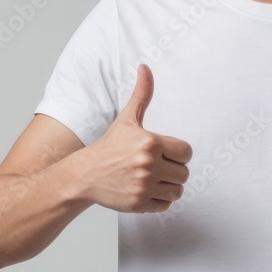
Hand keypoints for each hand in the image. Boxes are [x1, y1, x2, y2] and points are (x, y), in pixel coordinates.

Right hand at [82, 64, 192, 212]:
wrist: (85, 174)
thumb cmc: (109, 146)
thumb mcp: (127, 119)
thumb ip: (142, 94)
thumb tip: (145, 67)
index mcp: (150, 142)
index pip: (186, 152)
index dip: (179, 153)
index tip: (166, 153)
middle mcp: (148, 164)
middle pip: (184, 173)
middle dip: (174, 170)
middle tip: (158, 167)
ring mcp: (143, 185)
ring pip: (178, 190)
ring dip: (169, 186)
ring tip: (154, 179)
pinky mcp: (138, 203)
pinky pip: (166, 204)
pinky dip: (160, 200)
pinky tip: (147, 190)